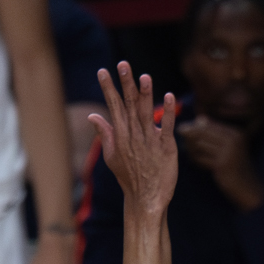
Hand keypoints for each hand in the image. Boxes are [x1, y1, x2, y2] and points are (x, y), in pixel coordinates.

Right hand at [90, 62, 177, 215]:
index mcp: (120, 136)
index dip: (108, 88)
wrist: (146, 199)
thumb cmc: (129, 177)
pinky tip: (170, 97)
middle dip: (125, 84)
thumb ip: (104, 133)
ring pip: (147, 113)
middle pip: (129, 105)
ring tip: (144, 76)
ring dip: (146, 95)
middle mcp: (134, 135)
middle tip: (123, 64)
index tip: (103, 71)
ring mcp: (150, 141)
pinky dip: (170, 113)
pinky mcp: (167, 147)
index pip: (113, 107)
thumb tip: (93, 115)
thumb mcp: (111, 156)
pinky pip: (168, 127)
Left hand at [175, 117, 263, 211]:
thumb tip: (199, 118)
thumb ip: (215, 133)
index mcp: (235, 133)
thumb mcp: (229, 147)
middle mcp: (233, 140)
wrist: (248, 187)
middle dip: (189, 136)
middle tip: (180, 139)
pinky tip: (193, 161)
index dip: (193, 127)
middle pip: (202, 132)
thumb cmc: (236, 166)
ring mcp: (228, 152)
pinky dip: (195, 159)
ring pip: (199, 144)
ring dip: (191, 149)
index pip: (208, 124)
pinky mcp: (221, 165)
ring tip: (190, 153)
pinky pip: (200, 158)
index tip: (183, 130)